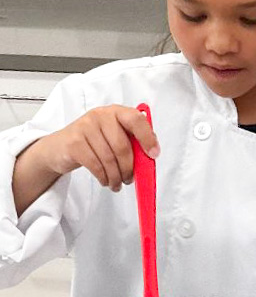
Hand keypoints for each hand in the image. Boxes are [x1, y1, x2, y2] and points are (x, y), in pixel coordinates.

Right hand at [14, 105, 158, 214]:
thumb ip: (133, 141)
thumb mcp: (114, 137)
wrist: (60, 147)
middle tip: (129, 179)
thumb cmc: (94, 143)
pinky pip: (95, 165)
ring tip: (117, 184)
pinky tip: (106, 181)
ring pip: (109, 159)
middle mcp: (101, 115)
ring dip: (116, 176)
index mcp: (116, 112)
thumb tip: (151, 154)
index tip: (153, 154)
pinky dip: (104, 177)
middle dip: (129, 168)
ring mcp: (85, 127)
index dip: (147, 138)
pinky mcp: (74, 142)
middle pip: (122, 146)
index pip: (136, 119)